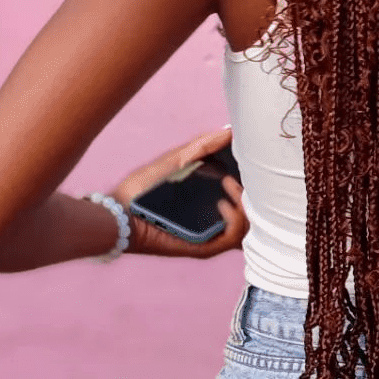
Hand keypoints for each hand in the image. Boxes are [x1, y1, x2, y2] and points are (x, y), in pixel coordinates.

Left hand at [110, 126, 248, 258]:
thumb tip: (229, 130)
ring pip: (250, 227)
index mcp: (211, 201)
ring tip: (230, 185)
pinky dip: (235, 218)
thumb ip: (203, 146)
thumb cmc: (142, 188)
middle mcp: (215, 220)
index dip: (256, 182)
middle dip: (258, 193)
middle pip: (256, 214)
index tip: (252, 163)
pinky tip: (222, 204)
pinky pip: (234, 238)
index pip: (248, 196)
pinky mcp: (206, 247)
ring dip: (247, 204)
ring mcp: (212, 235)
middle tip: (241, 175)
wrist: (119, 213)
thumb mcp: (176, 160)